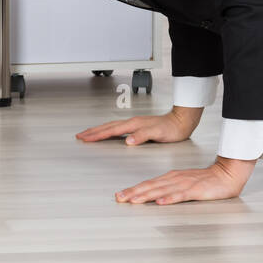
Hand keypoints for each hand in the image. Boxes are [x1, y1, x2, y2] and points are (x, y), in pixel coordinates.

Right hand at [75, 106, 204, 145]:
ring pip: (112, 126)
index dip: (97, 135)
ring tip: (89, 134)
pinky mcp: (138, 127)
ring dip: (99, 130)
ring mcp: (135, 124)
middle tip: (80, 135)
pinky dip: (109, 131)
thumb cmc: (171, 128)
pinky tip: (108, 134)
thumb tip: (128, 141)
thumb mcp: (157, 133)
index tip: (85, 138)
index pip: (111, 130)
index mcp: (134, 124)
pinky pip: (118, 129)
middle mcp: (133, 123)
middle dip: (93, 131)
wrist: (181, 122)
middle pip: (108, 127)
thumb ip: (142, 136)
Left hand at [115, 157, 256, 204]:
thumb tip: (152, 195)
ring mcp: (185, 184)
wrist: (227, 174)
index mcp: (171, 177)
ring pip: (162, 190)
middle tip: (119, 198)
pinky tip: (161, 203)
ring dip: (147, 195)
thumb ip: (169, 187)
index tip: (119, 195)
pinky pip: (181, 195)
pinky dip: (170, 199)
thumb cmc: (206, 180)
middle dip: (134, 192)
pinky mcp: (196, 190)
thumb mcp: (183, 182)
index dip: (133, 189)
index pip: (149, 183)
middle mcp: (175, 179)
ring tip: (134, 200)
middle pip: (151, 186)